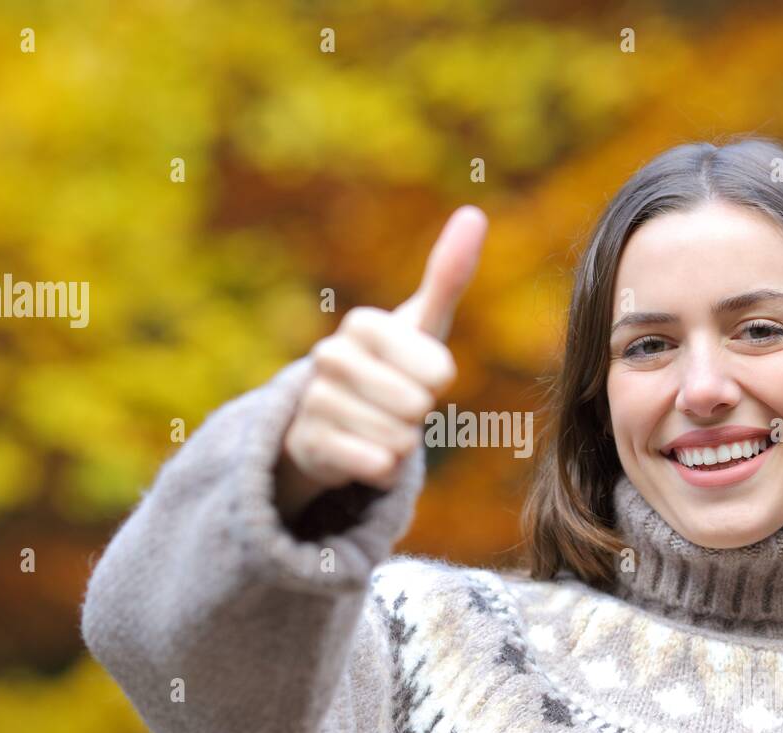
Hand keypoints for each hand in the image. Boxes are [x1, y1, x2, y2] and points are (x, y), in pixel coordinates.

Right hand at [276, 205, 487, 521]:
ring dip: (400, 443)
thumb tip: (474, 213)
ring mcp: (315, 400)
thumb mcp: (422, 324)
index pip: (438, 370)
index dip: (438, 382)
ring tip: (378, 426)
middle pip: (416, 407)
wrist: (333, 421)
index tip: (419, 375)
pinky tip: (366, 452)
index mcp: (362, 323)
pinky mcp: (308, 444)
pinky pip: (376, 465)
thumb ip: (448, 274)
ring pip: (397, 439)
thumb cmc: (391, 367)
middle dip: (418, 416)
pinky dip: (384, 470)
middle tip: (396, 405)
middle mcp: (330, 356)